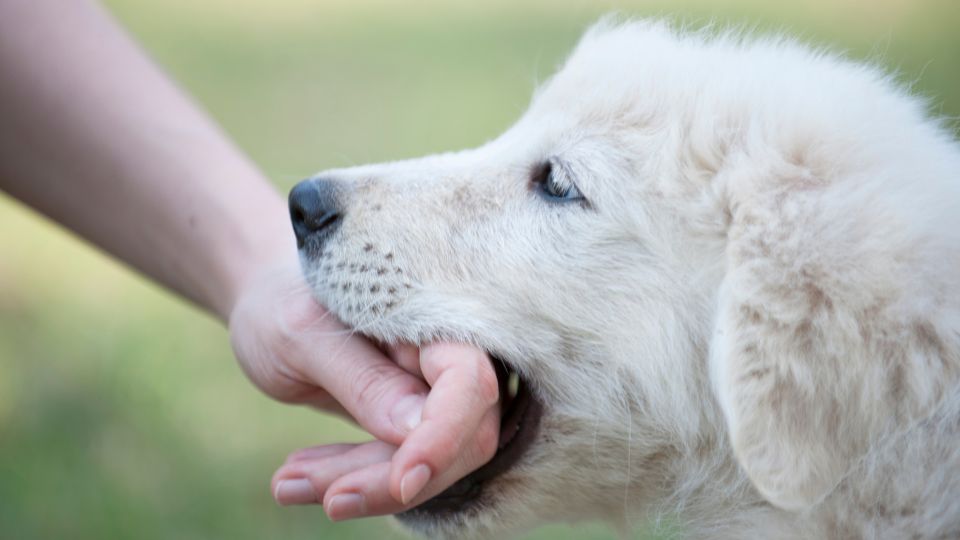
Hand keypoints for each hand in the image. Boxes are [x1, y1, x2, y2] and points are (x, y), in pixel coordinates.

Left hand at [228, 264, 500, 518]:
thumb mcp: (303, 336)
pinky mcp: (412, 420)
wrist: (270, 304)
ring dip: (361, 483)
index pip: (468, 383)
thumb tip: (417, 431)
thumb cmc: (282, 303)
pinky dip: (350, 478)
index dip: (444, 437)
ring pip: (429, 461)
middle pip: (458, 436)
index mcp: (432, 317)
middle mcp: (446, 354)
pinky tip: (296, 477)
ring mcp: (433, 389)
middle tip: (308, 491)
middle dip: (389, 475)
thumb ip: (364, 380)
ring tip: (285, 483)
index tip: (402, 482)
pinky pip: (399, 463)